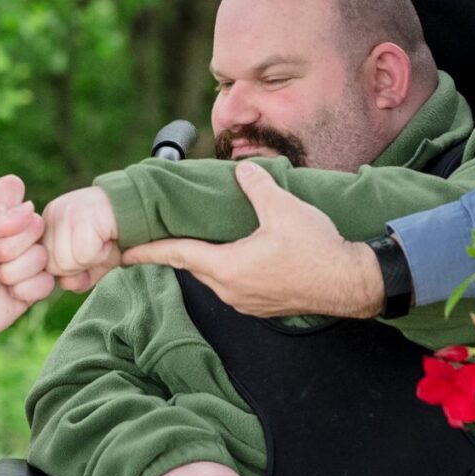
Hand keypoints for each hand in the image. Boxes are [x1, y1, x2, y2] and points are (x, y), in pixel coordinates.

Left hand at [0, 175, 49, 373]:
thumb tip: (30, 210)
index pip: (13, 188)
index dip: (2, 209)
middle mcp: (19, 230)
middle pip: (36, 224)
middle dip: (8, 248)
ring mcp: (32, 256)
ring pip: (42, 256)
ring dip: (12, 272)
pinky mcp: (39, 283)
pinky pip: (47, 281)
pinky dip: (23, 290)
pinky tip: (9, 293)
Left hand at [41, 186, 122, 292]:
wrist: (142, 208)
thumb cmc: (116, 233)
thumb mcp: (94, 261)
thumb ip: (77, 277)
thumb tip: (65, 284)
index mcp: (48, 223)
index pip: (45, 265)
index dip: (69, 270)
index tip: (88, 253)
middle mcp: (52, 214)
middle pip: (53, 266)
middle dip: (80, 266)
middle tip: (99, 246)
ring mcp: (65, 213)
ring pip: (65, 262)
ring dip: (92, 260)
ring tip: (104, 241)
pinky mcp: (81, 216)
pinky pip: (83, 255)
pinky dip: (101, 254)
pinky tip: (109, 238)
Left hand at [125, 163, 382, 319]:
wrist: (350, 282)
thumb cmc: (316, 248)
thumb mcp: (283, 208)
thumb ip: (256, 186)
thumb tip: (241, 169)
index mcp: (227, 267)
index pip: (177, 255)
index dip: (148, 250)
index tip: (124, 252)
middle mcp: (230, 290)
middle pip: (193, 266)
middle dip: (174, 251)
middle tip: (156, 238)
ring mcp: (246, 302)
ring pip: (213, 277)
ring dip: (204, 260)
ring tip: (197, 240)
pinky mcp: (261, 306)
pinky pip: (232, 286)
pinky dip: (225, 269)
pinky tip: (234, 254)